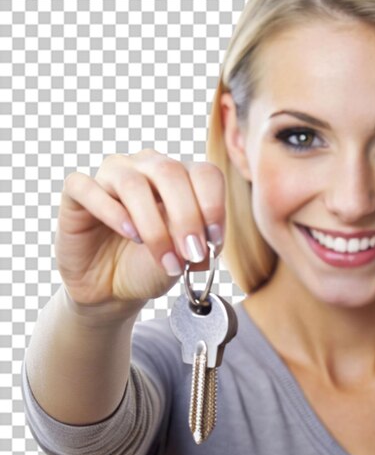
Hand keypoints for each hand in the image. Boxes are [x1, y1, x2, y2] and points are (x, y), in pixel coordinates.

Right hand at [55, 148, 225, 306]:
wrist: (112, 288)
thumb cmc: (152, 265)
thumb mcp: (184, 256)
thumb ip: (197, 240)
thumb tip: (207, 237)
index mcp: (182, 176)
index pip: (205, 173)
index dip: (213, 205)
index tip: (215, 241)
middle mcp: (147, 166)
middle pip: (170, 172)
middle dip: (187, 217)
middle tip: (193, 254)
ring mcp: (111, 175)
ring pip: (132, 183)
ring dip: (153, 226)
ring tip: (165, 258)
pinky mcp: (78, 193)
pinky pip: (87, 188)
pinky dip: (111, 212)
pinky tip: (130, 234)